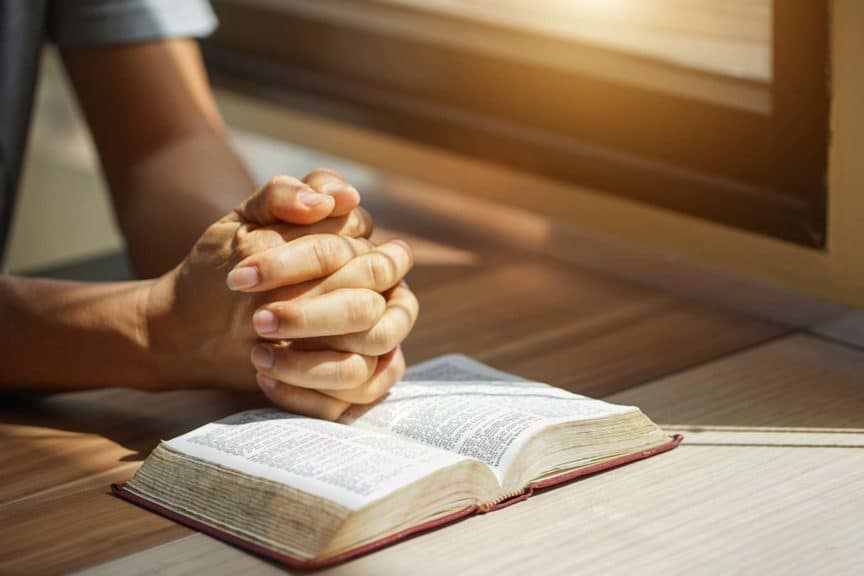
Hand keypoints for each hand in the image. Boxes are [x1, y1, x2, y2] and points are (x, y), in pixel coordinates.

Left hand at [143, 170, 417, 419]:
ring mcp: (374, 346)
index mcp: (363, 252)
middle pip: (365, 309)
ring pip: (363, 362)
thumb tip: (335, 199)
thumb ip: (283, 194)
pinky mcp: (357, 383)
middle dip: (308, 316)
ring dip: (308, 364)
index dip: (300, 263)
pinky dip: (308, 394)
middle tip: (256, 320)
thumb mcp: (245, 220)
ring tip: (256, 356)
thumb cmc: (233, 265)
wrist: (198, 323)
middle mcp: (381, 298)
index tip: (241, 275)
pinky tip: (266, 380)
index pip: (352, 255)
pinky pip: (351, 400)